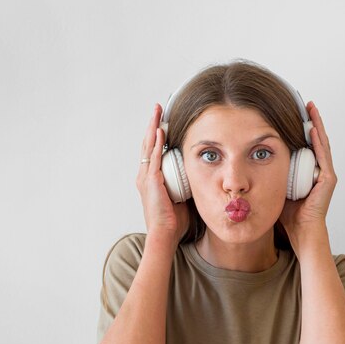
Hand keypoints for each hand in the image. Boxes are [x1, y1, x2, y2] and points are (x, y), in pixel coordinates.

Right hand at [135, 104, 188, 245]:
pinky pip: (153, 157)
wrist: (164, 235)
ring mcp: (146, 177)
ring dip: (153, 127)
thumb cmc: (173, 222)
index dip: (156, 135)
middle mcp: (144, 176)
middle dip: (153, 124)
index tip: (163, 121)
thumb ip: (186, 185)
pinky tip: (160, 130)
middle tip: (158, 108)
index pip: (152, 151)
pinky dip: (156, 142)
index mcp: (150, 179)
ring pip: (148, 145)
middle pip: (147, 143)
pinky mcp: (151, 181)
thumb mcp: (181, 198)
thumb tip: (199, 177)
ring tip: (158, 112)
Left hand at [279, 101, 336, 244]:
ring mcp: (326, 174)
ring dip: (317, 125)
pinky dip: (318, 142)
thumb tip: (252, 160)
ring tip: (311, 109)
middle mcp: (320, 170)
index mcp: (309, 171)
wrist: (301, 232)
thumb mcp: (277, 187)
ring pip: (322, 143)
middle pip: (316, 140)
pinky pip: (323, 156)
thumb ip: (272, 173)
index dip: (302, 128)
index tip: (295, 112)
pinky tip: (313, 129)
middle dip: (311, 121)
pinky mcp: (328, 180)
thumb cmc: (289, 214)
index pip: (307, 144)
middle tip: (305, 103)